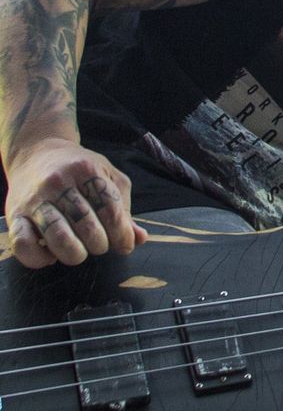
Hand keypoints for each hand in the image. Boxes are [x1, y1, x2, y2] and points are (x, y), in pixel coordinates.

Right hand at [4, 138, 147, 266]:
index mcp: (87, 171)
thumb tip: (139, 239)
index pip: (111, 211)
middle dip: (100, 245)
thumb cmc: (78, 170)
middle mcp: (58, 183)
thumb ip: (125, 209)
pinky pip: (23, 244)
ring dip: (75, 254)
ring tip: (79, 252)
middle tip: (100, 245)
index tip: (123, 245)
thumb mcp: (108, 178)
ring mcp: (35, 199)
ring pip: (58, 236)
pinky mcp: (14, 214)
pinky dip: (38, 259)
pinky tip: (51, 256)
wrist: (36, 152)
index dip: (122, 235)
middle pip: (87, 226)